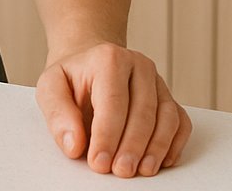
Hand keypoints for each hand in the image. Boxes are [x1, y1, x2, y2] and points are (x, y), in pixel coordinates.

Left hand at [35, 42, 190, 177]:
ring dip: (156, 148)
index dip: (107, 136)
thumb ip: (58, 114)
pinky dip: (174, 144)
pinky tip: (161, 161)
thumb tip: (74, 145)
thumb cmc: (72, 78)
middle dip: (132, 147)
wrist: (89, 62)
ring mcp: (157, 81)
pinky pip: (181, 122)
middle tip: (121, 172)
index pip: (113, 101)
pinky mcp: (168, 97)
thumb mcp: (50, 87)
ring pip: (167, 117)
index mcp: (109, 58)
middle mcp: (138, 65)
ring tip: (142, 171)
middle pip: (144, 111)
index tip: (99, 162)